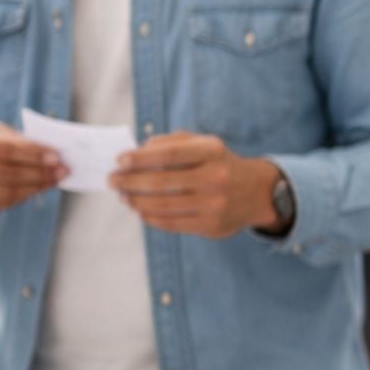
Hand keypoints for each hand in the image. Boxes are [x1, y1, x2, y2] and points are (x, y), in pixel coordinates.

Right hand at [0, 116, 62, 212]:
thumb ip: (8, 136)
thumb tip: (45, 150)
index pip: (5, 150)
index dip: (34, 155)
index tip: (57, 156)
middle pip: (8, 175)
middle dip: (41, 174)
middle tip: (63, 171)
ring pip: (6, 194)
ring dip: (35, 188)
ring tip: (53, 180)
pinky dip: (20, 197)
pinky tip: (34, 188)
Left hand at [109, 132, 280, 237]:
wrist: (257, 193)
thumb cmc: (219, 164)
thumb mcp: (204, 145)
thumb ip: (172, 143)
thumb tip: (137, 152)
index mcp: (213, 152)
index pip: (170, 154)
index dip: (141, 158)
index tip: (119, 161)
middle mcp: (216, 178)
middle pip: (162, 182)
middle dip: (130, 182)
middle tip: (113, 181)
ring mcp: (215, 205)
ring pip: (162, 205)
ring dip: (136, 201)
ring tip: (124, 197)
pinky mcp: (211, 226)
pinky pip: (171, 224)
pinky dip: (150, 217)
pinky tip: (140, 210)